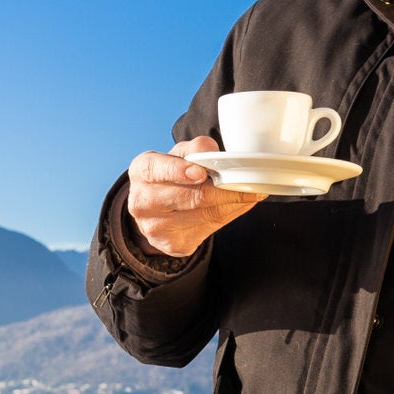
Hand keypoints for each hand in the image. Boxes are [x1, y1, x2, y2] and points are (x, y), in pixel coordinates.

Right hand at [126, 136, 262, 258]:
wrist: (157, 211)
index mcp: (141, 172)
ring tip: (252, 192)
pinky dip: (230, 215)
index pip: (157, 169)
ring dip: (234, 202)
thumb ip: (194, 149)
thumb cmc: (171, 175)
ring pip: (204, 215)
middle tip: (248, 181)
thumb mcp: (178, 155)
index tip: (202, 172)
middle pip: (190, 197)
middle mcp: (142, 202)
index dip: (180, 171)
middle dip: (223, 189)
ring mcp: (155, 227)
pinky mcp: (172, 245)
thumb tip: (211, 151)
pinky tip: (240, 205)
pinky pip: (208, 230)